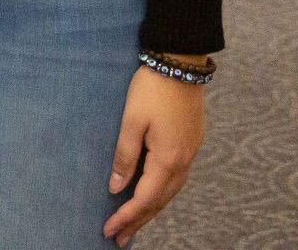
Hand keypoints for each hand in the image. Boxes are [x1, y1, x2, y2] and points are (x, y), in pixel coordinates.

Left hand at [104, 62, 206, 244]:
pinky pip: (174, 179)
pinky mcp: (190, 144)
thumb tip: (116, 187)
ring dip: (150, 209)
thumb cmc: (151, 89)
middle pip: (159, 201)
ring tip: (133, 223)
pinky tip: (151, 195)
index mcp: (168, 159)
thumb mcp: (131, 121)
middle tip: (119, 238)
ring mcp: (190, 154)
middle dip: (138, 221)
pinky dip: (160, 193)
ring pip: (169, 192)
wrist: (180, 65)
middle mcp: (183, 162)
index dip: (126, 217)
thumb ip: (124, 156)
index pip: (144, 199)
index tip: (108, 231)